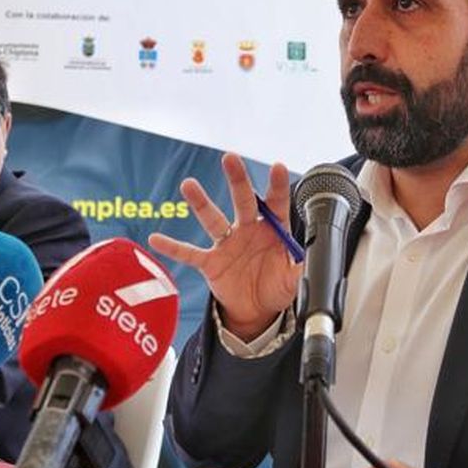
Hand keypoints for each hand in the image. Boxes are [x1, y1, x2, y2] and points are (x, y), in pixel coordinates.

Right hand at [148, 153, 300, 337]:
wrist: (257, 310)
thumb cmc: (277, 286)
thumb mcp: (295, 279)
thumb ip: (301, 267)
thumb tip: (311, 259)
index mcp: (273, 230)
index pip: (276, 203)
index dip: (277, 186)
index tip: (278, 167)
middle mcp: (248, 230)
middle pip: (242, 200)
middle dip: (237, 179)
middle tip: (230, 157)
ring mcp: (228, 244)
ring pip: (213, 219)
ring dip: (200, 203)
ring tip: (188, 185)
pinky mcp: (211, 262)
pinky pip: (190, 253)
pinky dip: (173, 247)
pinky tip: (156, 238)